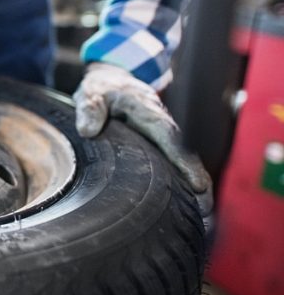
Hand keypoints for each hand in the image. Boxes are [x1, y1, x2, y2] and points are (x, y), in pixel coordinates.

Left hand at [73, 62, 212, 223]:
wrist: (111, 80)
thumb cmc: (103, 88)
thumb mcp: (91, 92)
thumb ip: (89, 108)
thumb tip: (88, 130)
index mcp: (147, 109)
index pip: (169, 135)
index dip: (184, 160)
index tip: (197, 183)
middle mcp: (161, 123)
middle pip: (184, 152)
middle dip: (198, 179)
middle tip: (207, 208)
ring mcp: (162, 134)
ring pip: (182, 159)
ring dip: (194, 183)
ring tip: (203, 214)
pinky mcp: (158, 143)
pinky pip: (173, 161)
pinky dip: (182, 180)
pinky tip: (187, 204)